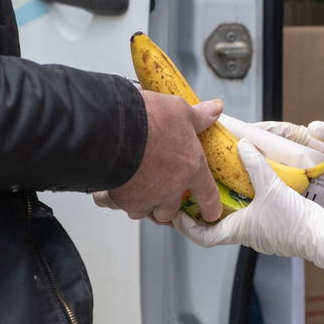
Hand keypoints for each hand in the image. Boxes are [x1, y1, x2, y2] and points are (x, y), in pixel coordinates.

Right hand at [93, 92, 222, 223]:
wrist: (114, 128)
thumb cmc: (149, 119)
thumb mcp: (180, 111)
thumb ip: (199, 116)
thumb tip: (215, 108)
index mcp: (192, 168)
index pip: (208, 195)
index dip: (211, 208)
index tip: (210, 214)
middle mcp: (171, 188)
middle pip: (171, 212)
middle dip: (166, 207)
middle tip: (161, 195)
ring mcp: (145, 197)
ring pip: (144, 212)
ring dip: (141, 204)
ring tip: (136, 190)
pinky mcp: (121, 199)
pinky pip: (113, 204)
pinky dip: (109, 198)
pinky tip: (108, 187)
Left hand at [172, 139, 323, 283]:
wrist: (323, 237)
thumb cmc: (295, 222)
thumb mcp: (271, 187)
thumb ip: (255, 164)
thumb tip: (242, 146)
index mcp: (239, 231)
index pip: (203, 236)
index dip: (186, 227)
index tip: (176, 214)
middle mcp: (247, 235)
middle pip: (216, 227)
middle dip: (204, 212)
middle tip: (195, 193)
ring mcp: (262, 234)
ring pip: (236, 222)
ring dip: (226, 207)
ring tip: (221, 186)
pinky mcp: (275, 229)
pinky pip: (253, 218)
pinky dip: (245, 205)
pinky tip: (250, 190)